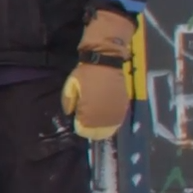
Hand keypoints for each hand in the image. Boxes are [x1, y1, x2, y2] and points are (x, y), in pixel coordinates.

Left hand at [66, 11, 137, 138]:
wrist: (105, 61)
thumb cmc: (85, 74)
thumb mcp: (71, 86)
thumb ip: (69, 102)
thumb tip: (71, 113)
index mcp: (89, 110)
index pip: (85, 129)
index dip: (81, 128)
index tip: (79, 124)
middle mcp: (104, 114)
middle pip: (99, 132)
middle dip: (92, 130)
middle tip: (88, 126)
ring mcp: (116, 110)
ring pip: (111, 127)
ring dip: (104, 127)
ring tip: (98, 124)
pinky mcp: (124, 104)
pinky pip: (119, 118)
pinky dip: (113, 120)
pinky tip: (108, 118)